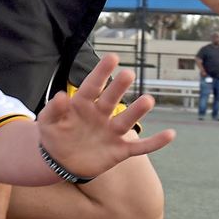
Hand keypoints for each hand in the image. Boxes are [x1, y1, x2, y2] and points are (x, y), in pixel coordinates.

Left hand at [36, 53, 174, 179]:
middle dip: (119, 87)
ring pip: (127, 120)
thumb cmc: (54, 136)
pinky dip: (155, 142)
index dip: (102, 72)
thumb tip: (61, 96)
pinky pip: (140, 147)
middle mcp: (100, 114)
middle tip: (128, 74)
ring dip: (138, 111)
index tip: (113, 57)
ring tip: (148, 100)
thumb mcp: (47, 123)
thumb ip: (53, 110)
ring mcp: (111, 132)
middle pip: (112, 99)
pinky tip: (171, 134)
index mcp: (82, 104)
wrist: (60, 161)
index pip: (93, 85)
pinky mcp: (119, 150)